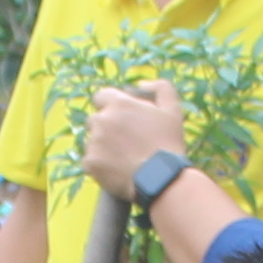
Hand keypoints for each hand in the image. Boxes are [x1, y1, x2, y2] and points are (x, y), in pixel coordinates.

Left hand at [79, 79, 187, 195]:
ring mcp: (93, 142)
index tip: (120, 117)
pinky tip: (116, 169)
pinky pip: (89, 160)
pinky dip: (100, 164)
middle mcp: (102, 120)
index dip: (110, 106)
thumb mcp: (172, 109)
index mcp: (119, 104)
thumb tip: (143, 83)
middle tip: (123, 141)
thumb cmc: (167, 144)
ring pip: (92, 140)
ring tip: (122, 157)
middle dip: (105, 127)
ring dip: (102, 146)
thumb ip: (160, 87)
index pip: (101, 96)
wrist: (160, 179)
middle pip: (94, 119)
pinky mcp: (89, 163)